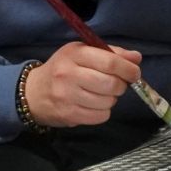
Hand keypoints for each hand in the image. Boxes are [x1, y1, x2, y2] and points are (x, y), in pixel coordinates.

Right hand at [24, 42, 141, 127]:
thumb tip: (136, 58)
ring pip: (108, 102)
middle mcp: (68, 74)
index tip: (134, 73)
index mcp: (74, 54)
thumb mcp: (82, 53)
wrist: (33, 93)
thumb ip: (111, 53)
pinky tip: (94, 105)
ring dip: (111, 99)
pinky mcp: (69, 115)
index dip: (128, 69)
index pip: (110, 62)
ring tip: (101, 94)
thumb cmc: (62, 70)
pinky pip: (101, 116)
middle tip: (116, 84)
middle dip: (121, 86)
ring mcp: (67, 96)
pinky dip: (103, 112)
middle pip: (111, 84)